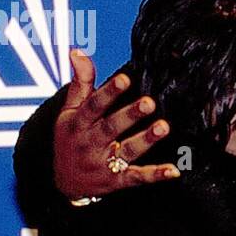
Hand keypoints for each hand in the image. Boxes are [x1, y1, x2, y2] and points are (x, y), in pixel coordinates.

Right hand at [53, 49, 179, 199]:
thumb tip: (78, 51)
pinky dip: (155, 175)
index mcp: (78, 123)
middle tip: (149, 102)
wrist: (63, 184)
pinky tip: (173, 170)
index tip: (125, 78)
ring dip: (146, 140)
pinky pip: (137, 177)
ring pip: (126, 151)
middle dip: (130, 115)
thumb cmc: (70, 140)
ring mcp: (104, 164)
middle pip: (111, 128)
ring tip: (163, 127)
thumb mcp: (69, 112)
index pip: (93, 106)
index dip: (109, 92)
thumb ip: (80, 83)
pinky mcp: (117, 181)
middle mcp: (90, 143)